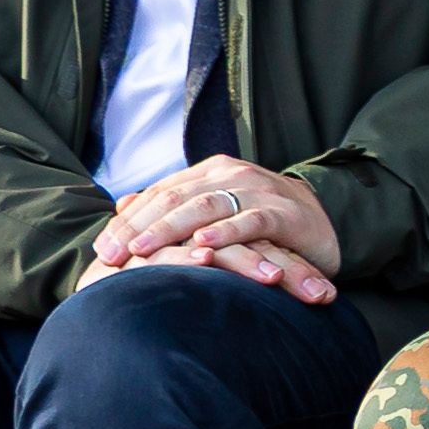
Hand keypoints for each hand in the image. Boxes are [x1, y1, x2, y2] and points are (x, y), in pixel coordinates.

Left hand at [87, 157, 344, 302]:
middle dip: (138, 228)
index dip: (127, 221)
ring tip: (141, 251)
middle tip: (110, 256)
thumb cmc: (263, 225)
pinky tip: (202, 246)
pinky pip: (251, 221)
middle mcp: (232, 174)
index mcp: (211, 172)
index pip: (159, 193)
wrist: (327, 224)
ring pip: (205, 206)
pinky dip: (225, 233)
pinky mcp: (286, 213)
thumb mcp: (216, 215)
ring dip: (169, 230)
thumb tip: (122, 204)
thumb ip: (174, 207)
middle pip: (174, 198)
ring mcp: (260, 191)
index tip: (101, 250)